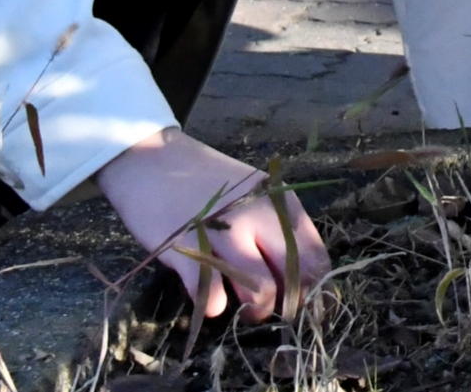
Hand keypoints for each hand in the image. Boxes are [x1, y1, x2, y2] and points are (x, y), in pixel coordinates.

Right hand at [96, 128, 327, 322]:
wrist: (152, 160)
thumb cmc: (209, 182)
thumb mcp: (257, 194)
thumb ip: (278, 228)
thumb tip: (298, 278)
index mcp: (280, 204)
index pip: (317, 259)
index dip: (312, 288)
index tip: (299, 298)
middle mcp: (257, 218)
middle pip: (293, 279)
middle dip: (286, 304)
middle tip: (270, 305)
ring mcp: (222, 234)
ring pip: (259, 291)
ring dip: (252, 309)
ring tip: (241, 304)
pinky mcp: (187, 251)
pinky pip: (211, 295)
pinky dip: (214, 305)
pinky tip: (211, 297)